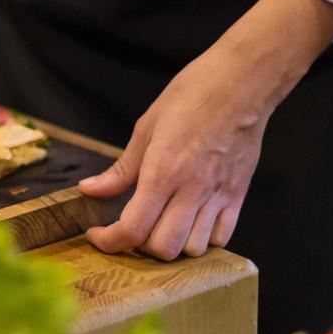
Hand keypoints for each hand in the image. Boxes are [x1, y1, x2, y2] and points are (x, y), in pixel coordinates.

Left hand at [78, 0, 332, 259]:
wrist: (242, 83)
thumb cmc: (192, 96)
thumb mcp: (146, 128)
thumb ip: (120, 169)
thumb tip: (90, 190)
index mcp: (163, 172)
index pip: (133, 228)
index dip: (110, 241)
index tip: (98, 235)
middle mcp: (191, 190)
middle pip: (164, 249)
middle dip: (140, 247)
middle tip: (132, 228)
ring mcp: (218, 195)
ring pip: (193, 249)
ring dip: (173, 246)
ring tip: (163, 225)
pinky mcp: (238, 195)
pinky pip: (221, 237)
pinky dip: (203, 238)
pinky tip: (191, 220)